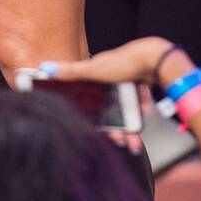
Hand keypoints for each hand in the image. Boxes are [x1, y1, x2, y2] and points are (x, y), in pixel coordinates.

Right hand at [42, 39, 188, 154]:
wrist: (154, 58)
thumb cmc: (123, 62)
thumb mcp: (93, 69)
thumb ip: (70, 72)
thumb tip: (46, 68)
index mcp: (97, 73)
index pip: (91, 100)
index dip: (94, 118)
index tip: (99, 133)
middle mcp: (111, 76)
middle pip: (110, 109)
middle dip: (116, 128)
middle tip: (120, 141)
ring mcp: (127, 79)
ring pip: (126, 108)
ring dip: (130, 126)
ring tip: (134, 141)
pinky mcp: (141, 81)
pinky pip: (140, 99)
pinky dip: (142, 106)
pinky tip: (145, 111)